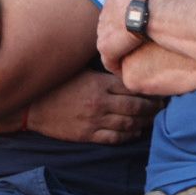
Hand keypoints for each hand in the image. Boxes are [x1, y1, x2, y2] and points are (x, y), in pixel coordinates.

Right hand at [26, 70, 163, 144]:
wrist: (33, 106)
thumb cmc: (56, 83)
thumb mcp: (79, 68)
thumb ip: (100, 67)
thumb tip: (120, 56)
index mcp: (99, 83)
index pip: (131, 86)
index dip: (147, 89)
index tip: (157, 88)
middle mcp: (100, 103)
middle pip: (135, 107)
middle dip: (152, 107)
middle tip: (162, 106)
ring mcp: (94, 121)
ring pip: (128, 124)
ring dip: (144, 122)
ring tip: (152, 119)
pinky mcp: (87, 135)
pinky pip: (114, 138)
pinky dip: (128, 136)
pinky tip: (135, 132)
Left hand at [96, 0, 151, 72]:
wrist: (151, 8)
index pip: (116, 11)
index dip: (126, 21)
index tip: (136, 27)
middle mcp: (105, 12)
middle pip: (110, 28)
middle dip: (119, 36)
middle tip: (133, 46)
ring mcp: (103, 31)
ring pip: (109, 45)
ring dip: (118, 52)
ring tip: (131, 62)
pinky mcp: (106, 47)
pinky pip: (110, 61)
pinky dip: (117, 66)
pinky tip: (127, 71)